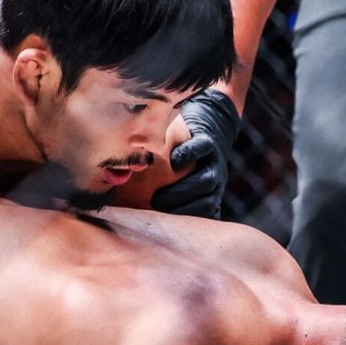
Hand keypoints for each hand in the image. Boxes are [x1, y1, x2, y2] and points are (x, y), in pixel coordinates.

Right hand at [151, 87, 240, 217]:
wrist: (209, 116)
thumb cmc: (180, 153)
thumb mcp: (175, 176)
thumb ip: (161, 192)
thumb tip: (129, 214)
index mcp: (210, 191)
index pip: (204, 213)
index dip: (186, 221)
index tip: (164, 227)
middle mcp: (215, 179)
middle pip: (206, 201)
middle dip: (180, 209)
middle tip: (155, 210)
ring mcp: (214, 160)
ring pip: (207, 180)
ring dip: (183, 190)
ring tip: (158, 196)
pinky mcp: (209, 139)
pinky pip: (202, 149)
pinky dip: (188, 156)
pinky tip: (172, 161)